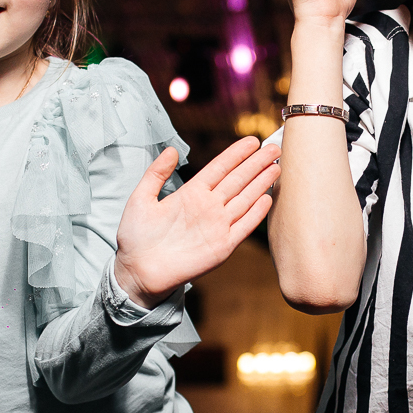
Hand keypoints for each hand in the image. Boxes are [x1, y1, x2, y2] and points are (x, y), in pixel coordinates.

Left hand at [114, 137, 279, 307]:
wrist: (138, 271)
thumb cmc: (135, 237)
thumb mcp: (141, 199)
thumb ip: (156, 174)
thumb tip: (171, 150)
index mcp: (191, 194)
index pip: (220, 168)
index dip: (236, 154)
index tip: (253, 141)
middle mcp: (208, 207)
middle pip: (238, 180)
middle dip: (257, 164)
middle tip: (275, 148)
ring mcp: (217, 226)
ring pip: (245, 199)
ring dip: (261, 183)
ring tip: (277, 167)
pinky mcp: (222, 246)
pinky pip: (244, 226)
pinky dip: (256, 213)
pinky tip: (267, 198)